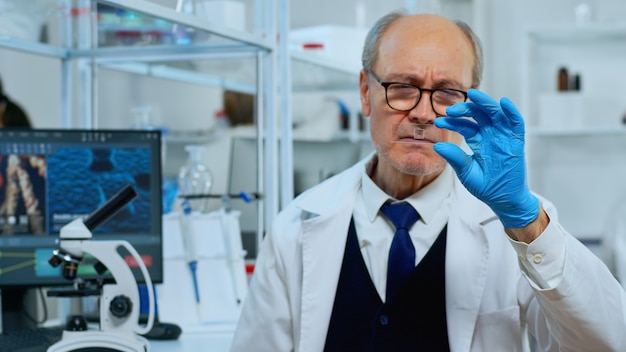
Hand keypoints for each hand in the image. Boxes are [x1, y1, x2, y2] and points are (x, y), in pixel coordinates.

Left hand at [433, 89, 538, 228]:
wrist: (504, 200)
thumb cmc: (486, 187)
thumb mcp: (466, 172)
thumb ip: (455, 158)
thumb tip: (437, 146)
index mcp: (477, 140)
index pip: (464, 125)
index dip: (452, 122)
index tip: (437, 122)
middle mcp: (490, 134)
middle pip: (478, 115)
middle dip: (465, 109)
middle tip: (450, 109)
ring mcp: (504, 136)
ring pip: (495, 113)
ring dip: (485, 103)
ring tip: (473, 95)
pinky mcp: (517, 141)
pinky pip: (516, 123)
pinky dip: (511, 111)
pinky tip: (504, 102)